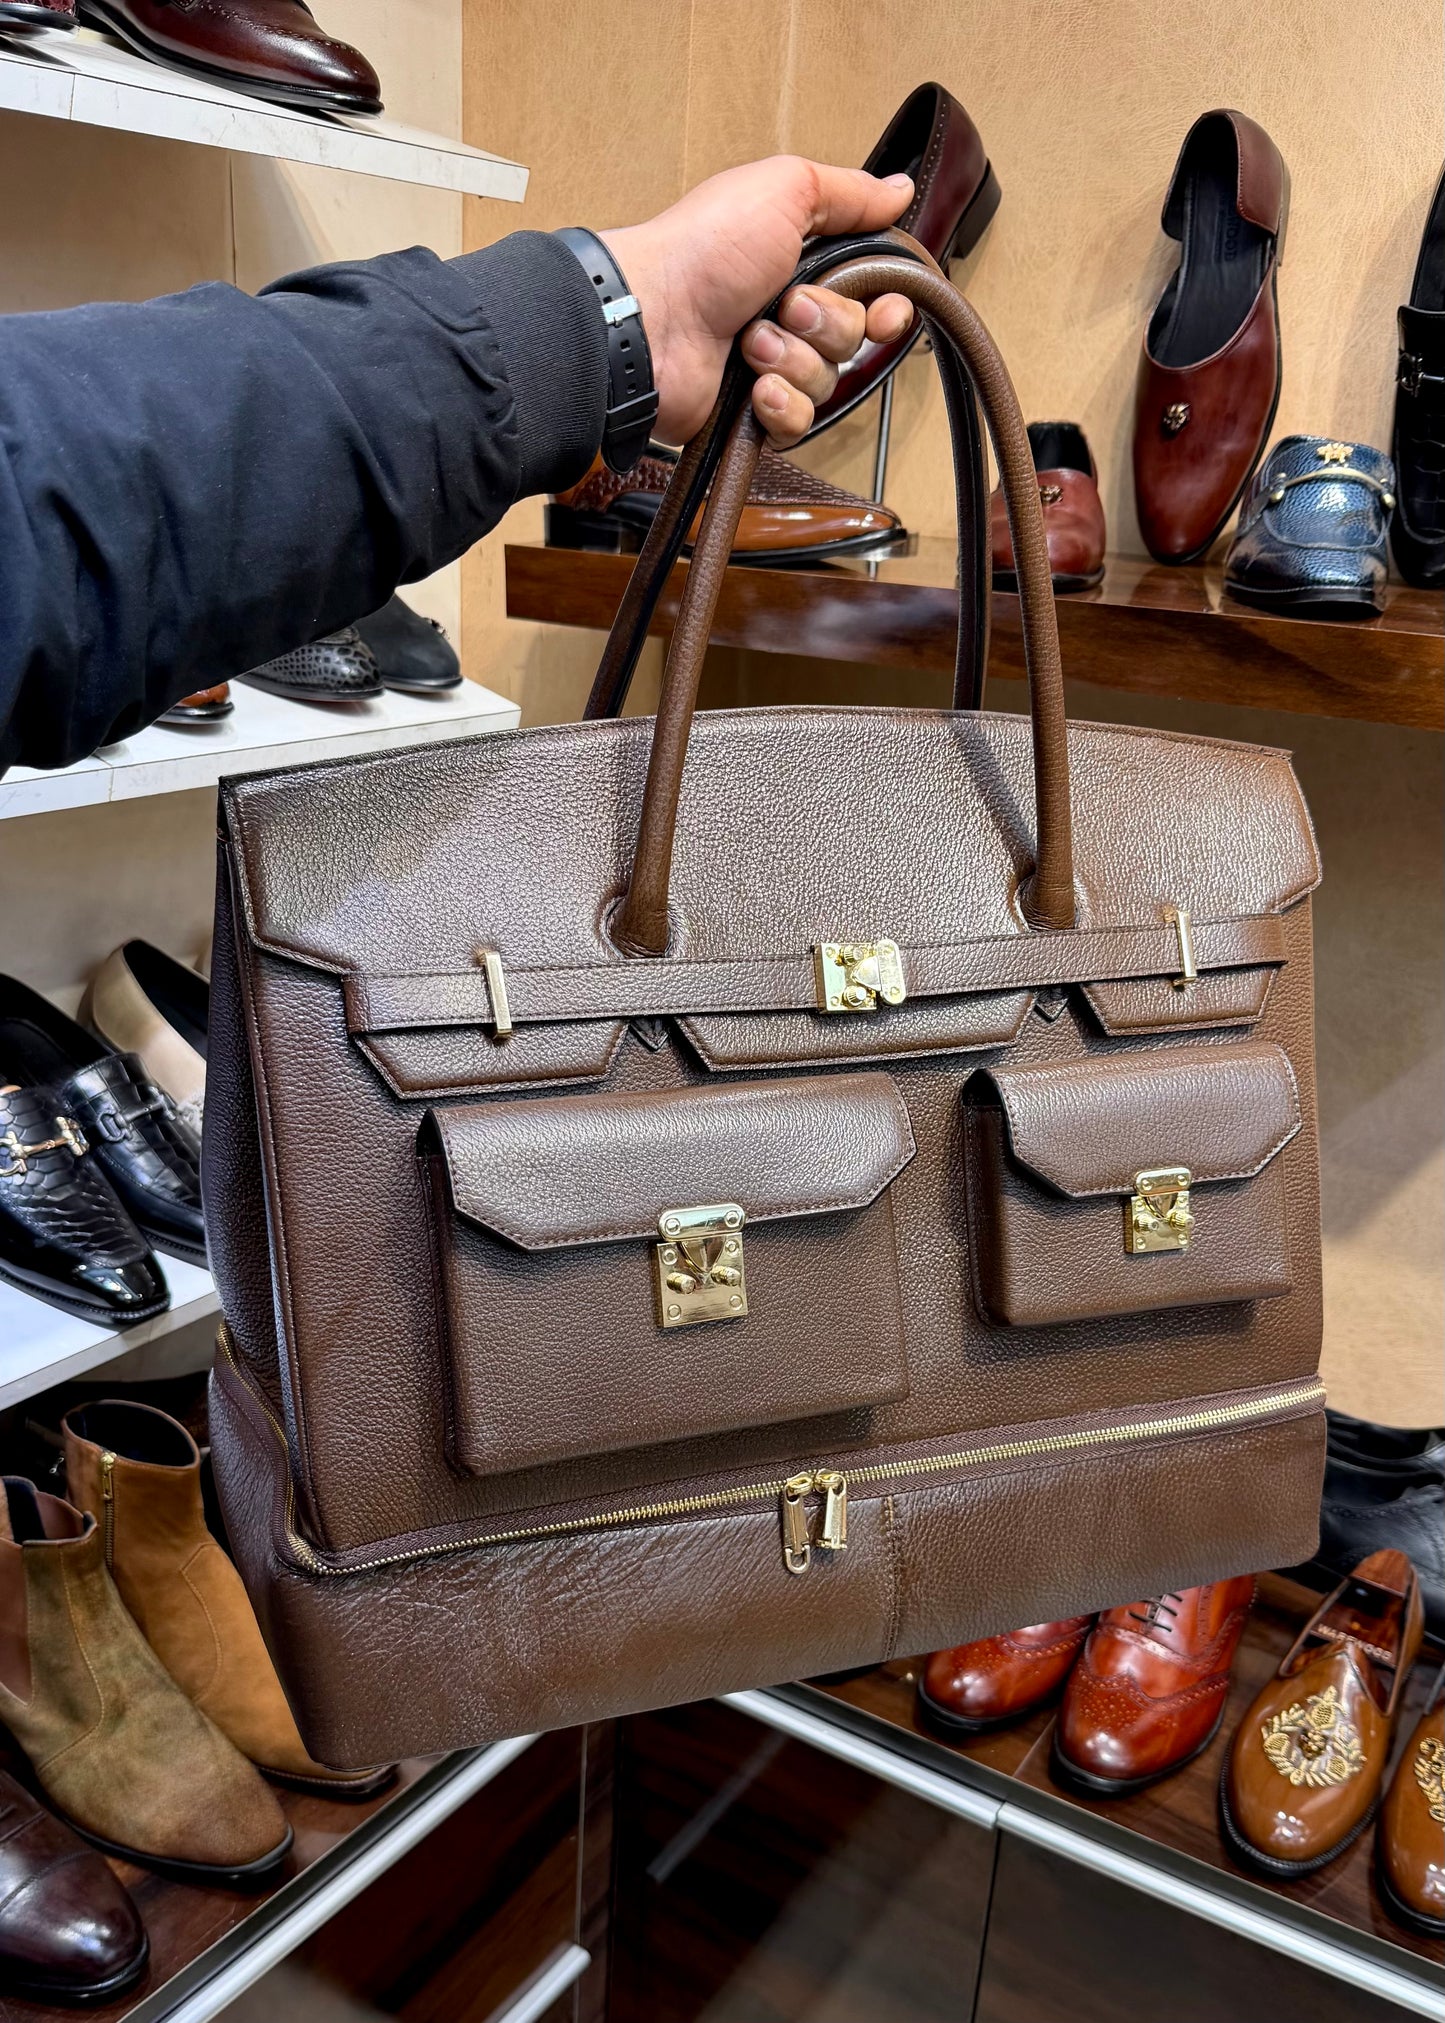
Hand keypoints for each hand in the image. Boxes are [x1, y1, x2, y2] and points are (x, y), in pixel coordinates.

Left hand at [600, 156, 914, 448]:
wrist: (651, 319)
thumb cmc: (706, 249)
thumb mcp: (785, 191)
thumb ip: (849, 192)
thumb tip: (899, 192)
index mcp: (801, 261)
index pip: (872, 295)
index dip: (887, 308)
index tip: (884, 311)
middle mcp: (787, 312)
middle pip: (854, 339)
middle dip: (827, 324)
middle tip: (787, 307)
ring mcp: (768, 364)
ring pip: (826, 381)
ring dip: (793, 358)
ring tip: (750, 341)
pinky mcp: (750, 412)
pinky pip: (797, 422)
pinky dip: (780, 404)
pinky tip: (753, 388)